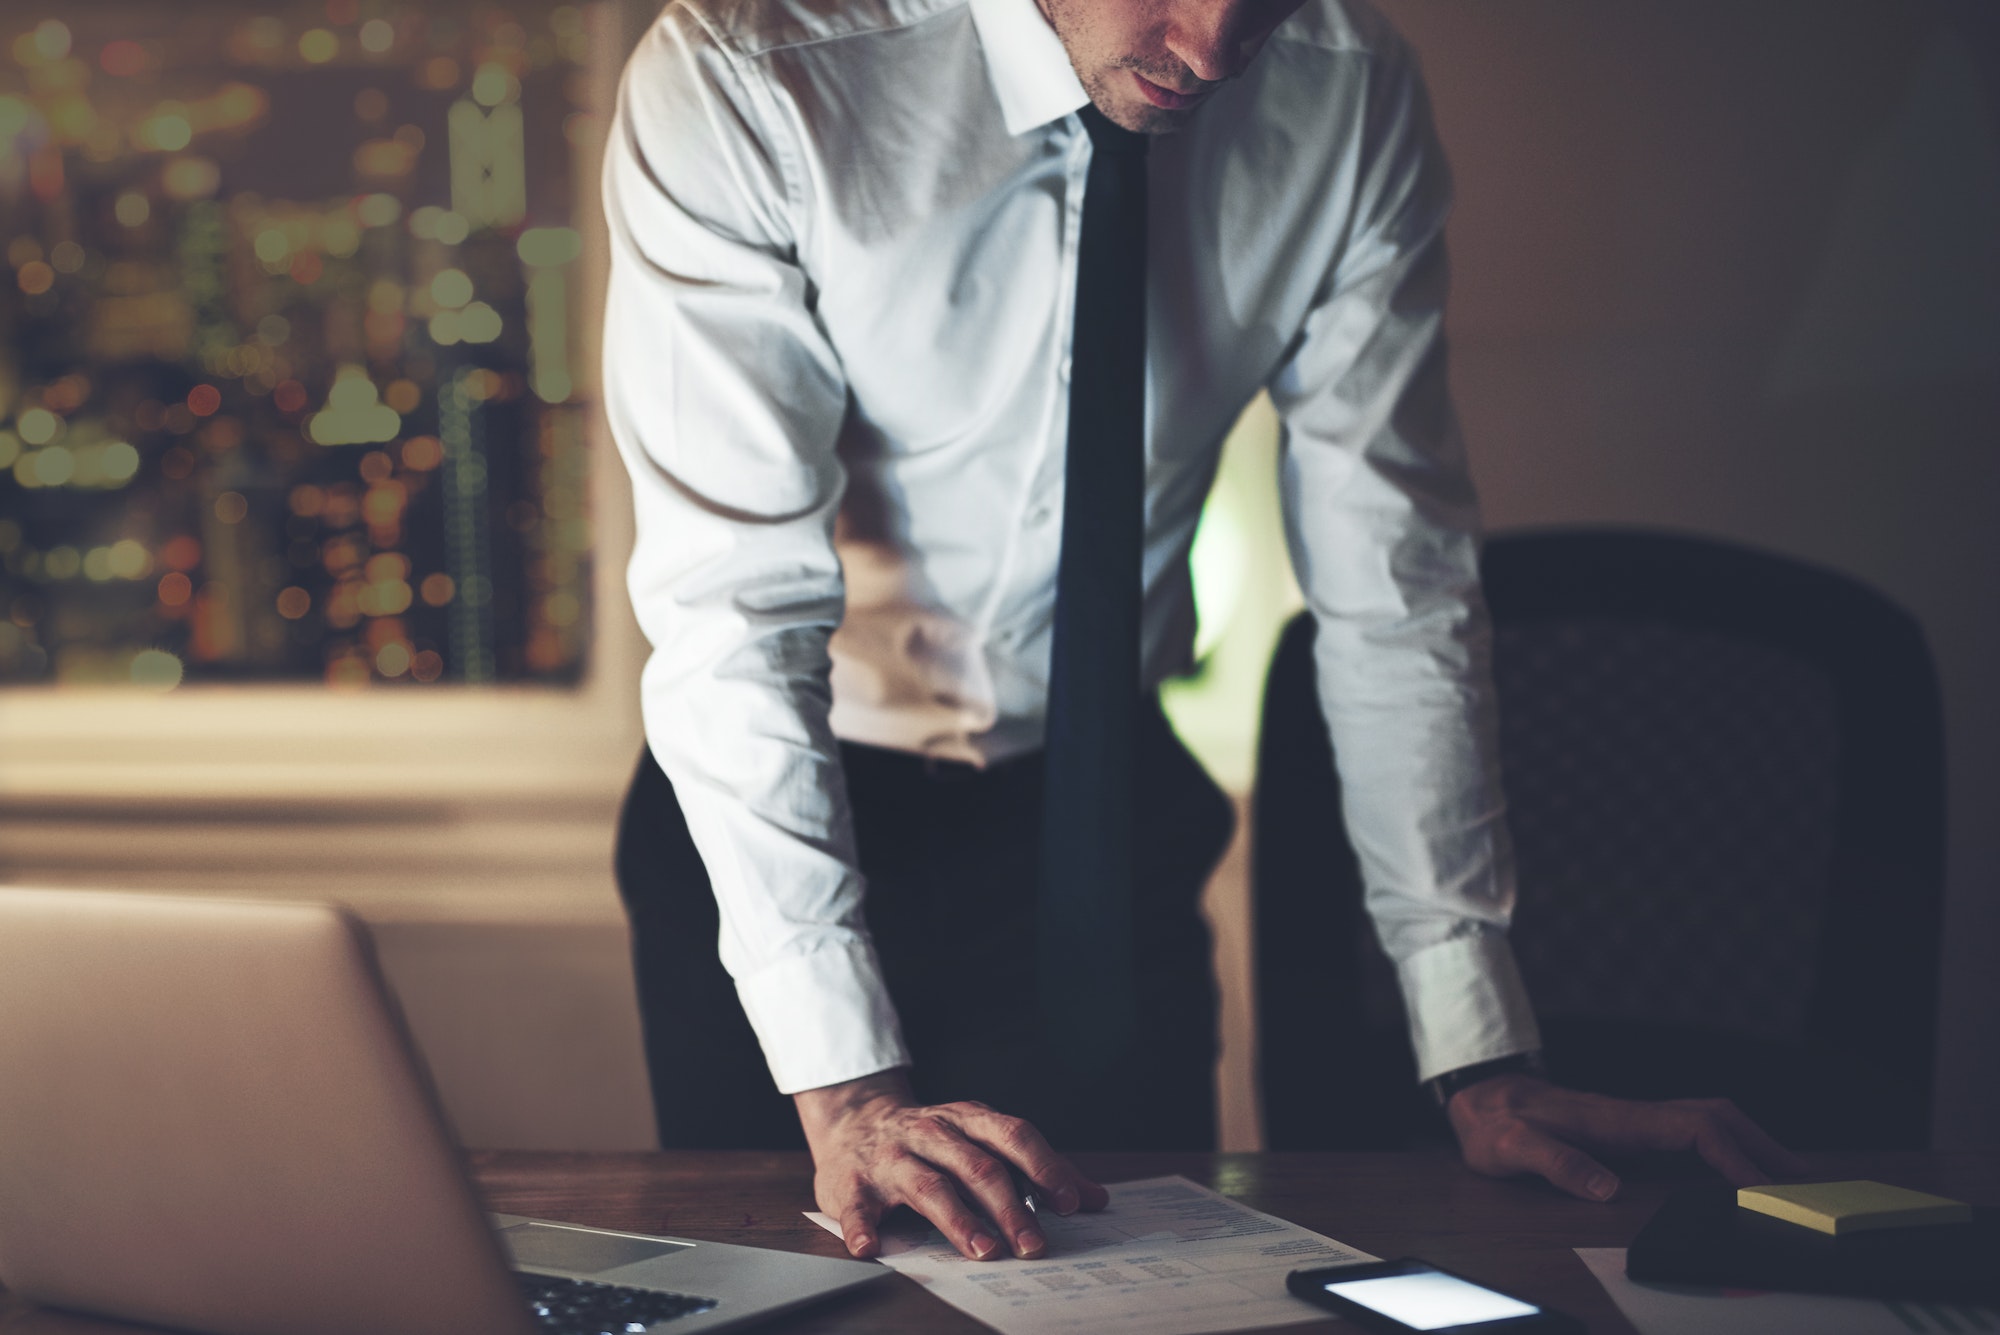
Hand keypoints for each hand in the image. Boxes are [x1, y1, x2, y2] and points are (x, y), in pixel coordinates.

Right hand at [794, 1069, 1109, 1261]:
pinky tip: (872, 1247)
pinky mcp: (851, 1182)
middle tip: (1033, 1244)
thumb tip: (1094, 1197)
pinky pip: (856, 1205)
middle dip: (1009, 1206)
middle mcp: (931, 1132)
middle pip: (976, 1166)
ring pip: (928, 1184)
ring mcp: (891, 1156)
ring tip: (982, 1250)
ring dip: (957, 1219)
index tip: (1068, 1202)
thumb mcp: (982, 1141)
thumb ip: (1034, 1168)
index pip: (1013, 1136)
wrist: (852, 1122)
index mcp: (967, 1121)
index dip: (1043, 1167)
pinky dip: (862, 1227)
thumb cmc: (931, 1140)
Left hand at [1447, 1073, 1807, 1201]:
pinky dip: (1726, 1149)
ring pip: (1709, 1122)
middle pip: (1716, 1118)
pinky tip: (1739, 1171)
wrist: (1480, 1098)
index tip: (1763, 1187)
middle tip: (1805, 1184)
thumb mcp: (1512, 1146)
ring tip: (1789, 1179)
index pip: (1692, 1129)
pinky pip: (1691, 1135)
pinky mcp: (1632, 1132)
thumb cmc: (1495, 1123)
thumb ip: (1553, 1163)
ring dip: (1752, 1144)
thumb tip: (1607, 1188)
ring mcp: (1636, 1122)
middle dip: (1763, 1145)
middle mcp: (1635, 1117)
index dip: (1732, 1155)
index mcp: (1616, 1120)